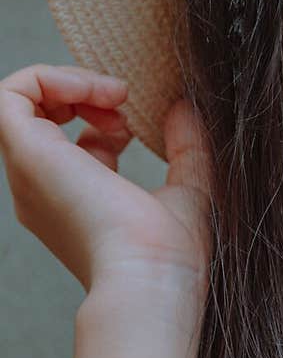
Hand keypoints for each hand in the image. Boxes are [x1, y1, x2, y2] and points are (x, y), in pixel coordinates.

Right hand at [0, 65, 213, 297]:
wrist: (149, 280)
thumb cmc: (169, 256)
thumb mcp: (189, 191)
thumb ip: (187, 150)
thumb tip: (184, 109)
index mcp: (76, 206)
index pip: (78, 146)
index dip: (105, 120)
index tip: (136, 124)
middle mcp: (43, 191)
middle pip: (44, 120)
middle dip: (83, 93)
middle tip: (123, 99)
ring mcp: (30, 174)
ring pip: (20, 103)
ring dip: (70, 81)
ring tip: (114, 93)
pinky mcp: (27, 154)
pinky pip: (10, 95)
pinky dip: (51, 77)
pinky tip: (99, 92)